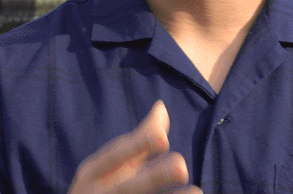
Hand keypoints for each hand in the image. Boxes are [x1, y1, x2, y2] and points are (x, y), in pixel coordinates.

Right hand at [68, 101, 199, 193]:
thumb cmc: (100, 188)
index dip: (138, 145)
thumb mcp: (110, 165)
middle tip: (182, 167)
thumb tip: (161, 106)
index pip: (115, 156)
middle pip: (128, 187)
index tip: (163, 138)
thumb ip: (138, 140)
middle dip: (154, 176)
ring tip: (198, 192)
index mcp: (94, 173)